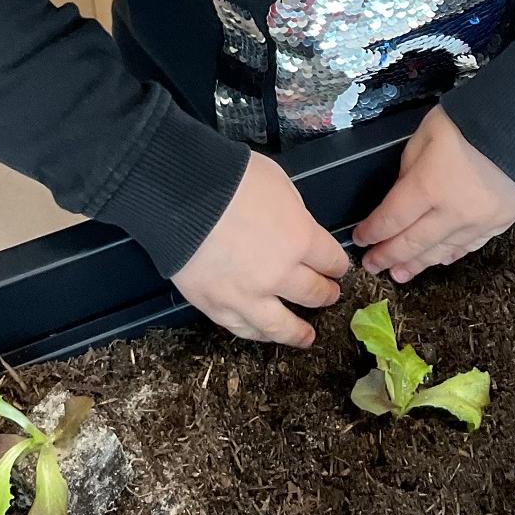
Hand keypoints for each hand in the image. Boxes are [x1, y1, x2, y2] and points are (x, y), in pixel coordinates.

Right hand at [173, 152, 348, 346]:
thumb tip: (296, 230)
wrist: (177, 195)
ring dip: (298, 332)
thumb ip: (294, 214)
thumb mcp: (279, 184)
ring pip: (281, 326)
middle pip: (312, 294)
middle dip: (325, 294)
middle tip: (328, 295)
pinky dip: (257, 333)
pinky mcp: (215, 306)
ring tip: (307, 336)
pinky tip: (264, 334)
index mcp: (300, 240)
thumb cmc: (230, 178)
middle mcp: (279, 276)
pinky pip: (242, 328)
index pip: (331, 261)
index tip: (337, 268)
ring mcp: (246, 296)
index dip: (337, 265)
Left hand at [354, 105, 514, 282]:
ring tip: (400, 273)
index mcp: (428, 187)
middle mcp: (452, 214)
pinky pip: (470, 246)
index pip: (391, 219)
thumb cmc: (473, 118)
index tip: (360, 239)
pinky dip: (451, 255)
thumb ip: (410, 167)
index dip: (373, 232)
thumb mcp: (427, 133)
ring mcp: (480, 222)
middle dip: (389, 255)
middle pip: (413, 243)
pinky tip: (440, 260)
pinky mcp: (502, 223)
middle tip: (373, 266)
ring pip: (442, 251)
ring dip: (418, 263)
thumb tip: (403, 193)